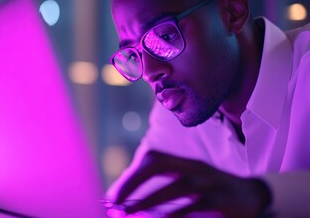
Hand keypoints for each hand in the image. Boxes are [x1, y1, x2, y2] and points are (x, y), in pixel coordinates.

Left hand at [114, 151, 270, 217]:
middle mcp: (198, 169)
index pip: (154, 158)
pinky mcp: (227, 202)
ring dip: (152, 198)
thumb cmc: (215, 193)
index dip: (132, 174)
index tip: (114, 196)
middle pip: (161, 165)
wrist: (256, 196)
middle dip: (135, 181)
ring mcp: (213, 183)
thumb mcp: (191, 185)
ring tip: (130, 212)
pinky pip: (201, 207)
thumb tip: (131, 203)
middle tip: (116, 204)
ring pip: (180, 185)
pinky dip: (180, 214)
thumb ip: (163, 192)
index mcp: (187, 163)